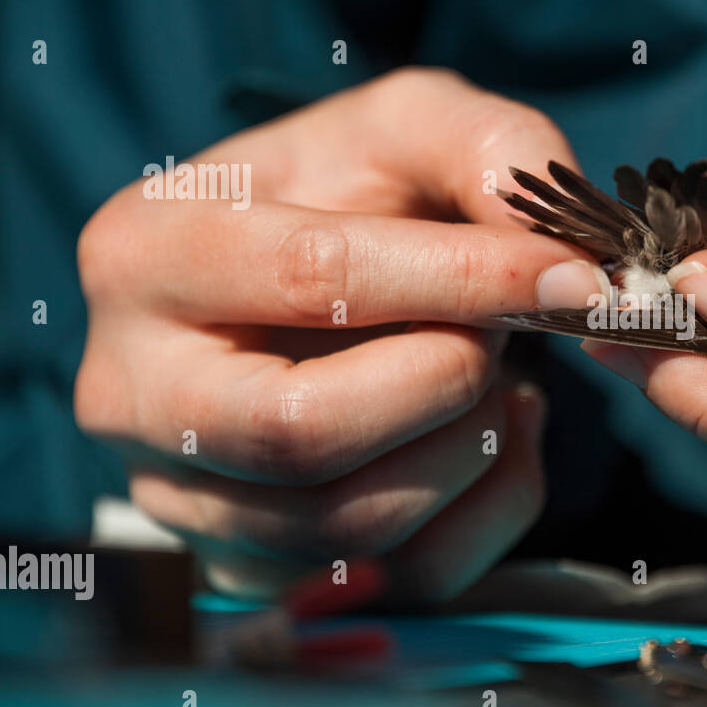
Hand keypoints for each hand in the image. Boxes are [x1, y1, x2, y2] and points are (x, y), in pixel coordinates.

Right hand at [75, 68, 600, 600]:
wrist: (300, 287)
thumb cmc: (345, 198)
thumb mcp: (407, 127)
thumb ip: (486, 147)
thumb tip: (560, 252)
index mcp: (149, 255)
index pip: (313, 280)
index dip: (464, 280)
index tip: (569, 277)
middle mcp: (136, 394)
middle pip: (304, 435)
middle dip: (447, 384)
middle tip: (504, 334)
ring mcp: (186, 500)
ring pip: (355, 526)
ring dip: (473, 448)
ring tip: (496, 374)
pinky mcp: (258, 570)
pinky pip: (403, 579)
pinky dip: (490, 509)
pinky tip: (496, 434)